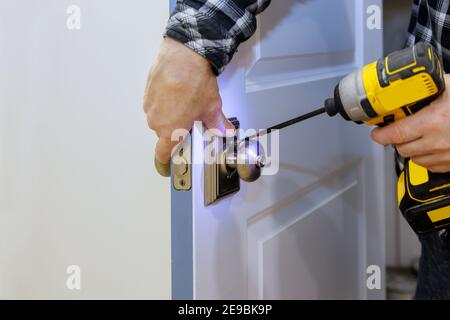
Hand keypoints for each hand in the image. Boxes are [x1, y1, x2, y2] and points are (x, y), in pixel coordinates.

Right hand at [144, 38, 233, 163]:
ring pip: (159, 117)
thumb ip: (217, 124)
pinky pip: (154, 102)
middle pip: (163, 133)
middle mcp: (156, 121)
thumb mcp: (211, 107)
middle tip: (189, 120)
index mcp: (170, 131)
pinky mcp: (147, 91)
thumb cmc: (193, 81)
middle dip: (175, 129)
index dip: (165, 161)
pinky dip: (163, 100)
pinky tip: (176, 92)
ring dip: (169, 114)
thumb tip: (225, 131)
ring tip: (184, 102)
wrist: (183, 55)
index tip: (167, 165)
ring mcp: (149, 105)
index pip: (162, 154)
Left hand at [371, 74, 449, 172]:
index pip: (395, 133)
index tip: (376, 133)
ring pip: (415, 159)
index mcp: (434, 121)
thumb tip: (410, 84)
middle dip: (396, 140)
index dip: (381, 135)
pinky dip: (426, 157)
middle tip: (397, 130)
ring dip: (411, 149)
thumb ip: (429, 87)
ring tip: (416, 137)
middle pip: (402, 148)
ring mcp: (447, 156)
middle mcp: (438, 142)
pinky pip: (431, 166)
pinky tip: (432, 146)